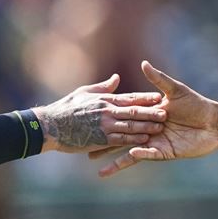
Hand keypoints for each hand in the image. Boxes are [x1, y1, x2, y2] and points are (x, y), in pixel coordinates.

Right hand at [35, 73, 165, 153]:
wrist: (50, 126)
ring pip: (131, 127)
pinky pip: (121, 141)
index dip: (146, 98)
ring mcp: (104, 127)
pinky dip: (134, 140)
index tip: (160, 97)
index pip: (130, 98)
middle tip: (167, 113)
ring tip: (161, 127)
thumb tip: (117, 77)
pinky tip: (145, 141)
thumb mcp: (84, 92)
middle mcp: (107, 112)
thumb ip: (103, 86)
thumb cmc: (65, 108)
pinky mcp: (101, 140)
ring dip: (146, 127)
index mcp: (105, 100)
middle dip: (151, 113)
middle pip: (134, 112)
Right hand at [96, 61, 217, 176]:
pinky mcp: (164, 153)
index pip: (123, 115)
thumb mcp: (175, 90)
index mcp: (147, 114)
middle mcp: (147, 130)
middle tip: (82, 146)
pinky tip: (129, 155)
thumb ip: (158, 79)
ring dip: (112, 156)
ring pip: (128, 150)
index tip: (88, 118)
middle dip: (101, 143)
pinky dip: (138, 155)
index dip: (107, 117)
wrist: (215, 123)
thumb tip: (143, 62)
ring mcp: (154, 143)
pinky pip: (148, 156)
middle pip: (119, 136)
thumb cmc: (197, 104)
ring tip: (94, 160)